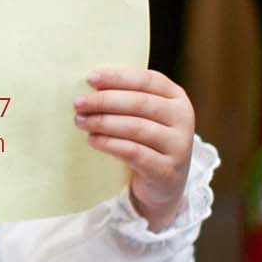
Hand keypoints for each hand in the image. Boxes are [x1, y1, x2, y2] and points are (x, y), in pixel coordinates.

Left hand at [73, 67, 195, 230]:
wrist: (162, 184)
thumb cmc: (146, 142)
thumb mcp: (144, 116)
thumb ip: (126, 98)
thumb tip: (91, 84)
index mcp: (177, 98)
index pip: (148, 80)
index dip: (118, 77)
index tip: (90, 78)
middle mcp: (182, 118)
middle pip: (141, 103)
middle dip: (105, 101)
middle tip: (78, 104)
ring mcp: (178, 145)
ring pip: (137, 127)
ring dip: (104, 122)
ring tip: (81, 121)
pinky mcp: (167, 170)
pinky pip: (134, 152)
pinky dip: (110, 144)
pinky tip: (92, 140)